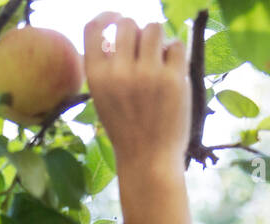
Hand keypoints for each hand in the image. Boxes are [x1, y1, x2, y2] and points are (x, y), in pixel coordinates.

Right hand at [83, 13, 190, 173]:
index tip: (116, 19)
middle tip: (144, 50)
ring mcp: (147, 74)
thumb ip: (107, 67)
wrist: (148, 160)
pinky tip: (172, 70)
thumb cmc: (126, 128)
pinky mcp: (173, 78)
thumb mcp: (103, 99)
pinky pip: (176, 45)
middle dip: (137, 31)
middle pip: (128, 24)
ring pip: (154, 28)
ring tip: (159, 59)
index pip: (93, 29)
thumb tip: (120, 29)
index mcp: (96, 77)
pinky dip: (175, 53)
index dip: (106, 17)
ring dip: (158, 38)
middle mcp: (119, 72)